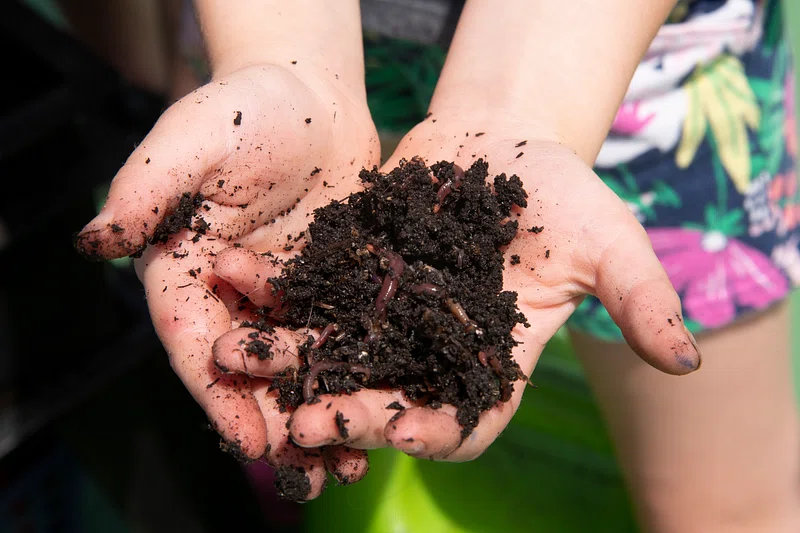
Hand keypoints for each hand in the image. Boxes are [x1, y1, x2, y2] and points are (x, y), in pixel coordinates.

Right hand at [75, 63, 379, 497]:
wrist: (310, 95)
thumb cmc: (244, 109)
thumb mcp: (194, 138)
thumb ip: (147, 187)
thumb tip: (95, 242)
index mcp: (186, 271)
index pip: (197, 342)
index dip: (220, 393)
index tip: (249, 440)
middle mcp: (231, 295)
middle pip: (250, 370)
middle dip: (276, 422)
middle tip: (307, 475)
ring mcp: (283, 296)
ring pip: (297, 365)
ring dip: (318, 412)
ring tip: (348, 466)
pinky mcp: (329, 286)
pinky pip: (340, 337)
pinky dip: (355, 374)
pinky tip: (382, 406)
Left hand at [214, 114, 700, 471]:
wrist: (501, 139)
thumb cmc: (559, 193)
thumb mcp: (607, 241)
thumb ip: (638, 297)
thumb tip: (687, 359)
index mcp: (488, 364)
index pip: (457, 421)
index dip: (429, 433)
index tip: (396, 430)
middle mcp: (426, 353)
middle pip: (379, 398)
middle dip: (340, 411)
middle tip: (298, 420)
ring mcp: (380, 317)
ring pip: (327, 351)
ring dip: (282, 359)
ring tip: (236, 355)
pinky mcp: (344, 276)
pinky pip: (302, 293)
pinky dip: (270, 294)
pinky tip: (234, 285)